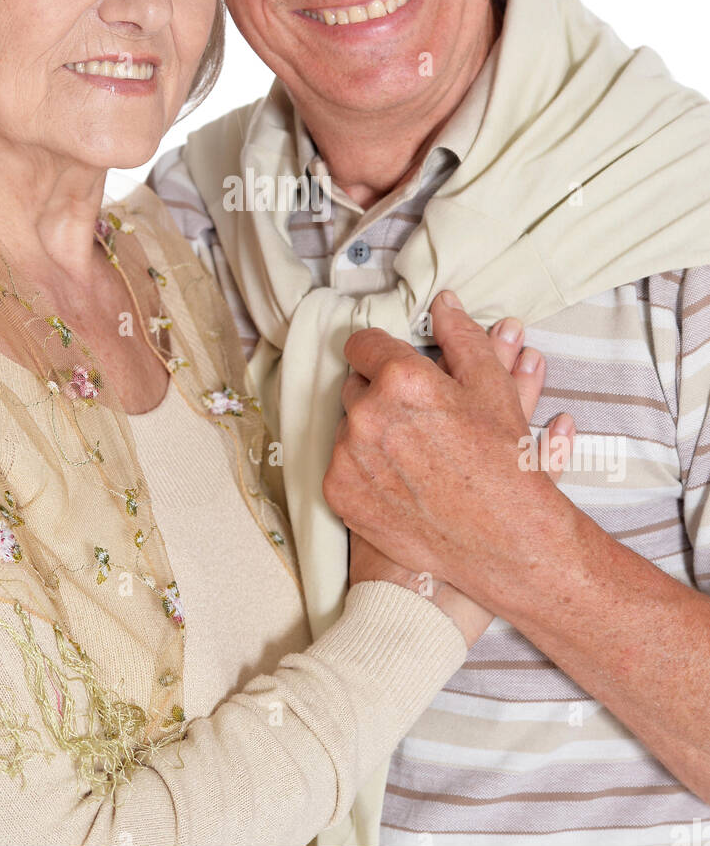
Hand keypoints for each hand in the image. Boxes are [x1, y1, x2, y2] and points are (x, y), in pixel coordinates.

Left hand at [328, 291, 574, 614]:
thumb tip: (444, 304)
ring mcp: (348, 457)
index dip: (383, 354)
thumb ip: (462, 337)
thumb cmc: (504, 464)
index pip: (363, 343)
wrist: (503, 541)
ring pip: (348, 426)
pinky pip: (341, 465)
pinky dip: (362, 469)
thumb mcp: (492, 388)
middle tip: (417, 418)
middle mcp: (367, 414)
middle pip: (355, 385)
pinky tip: (399, 480)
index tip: (396, 367)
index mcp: (401, 378)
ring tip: (413, 453)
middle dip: (380, 395)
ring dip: (371, 432)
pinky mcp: (340, 494)